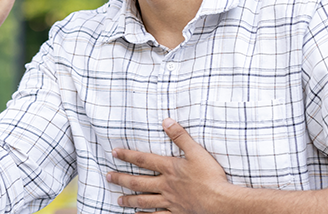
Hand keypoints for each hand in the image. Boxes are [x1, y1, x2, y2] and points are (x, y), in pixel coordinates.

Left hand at [107, 118, 230, 212]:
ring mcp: (169, 200)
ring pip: (144, 200)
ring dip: (130, 199)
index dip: (127, 155)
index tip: (114, 153)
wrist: (219, 201)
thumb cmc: (210, 176)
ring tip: (118, 199)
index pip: (143, 160)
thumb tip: (166, 121)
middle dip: (122, 179)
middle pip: (138, 182)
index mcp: (169, 168)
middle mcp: (165, 185)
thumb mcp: (196, 151)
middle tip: (108, 177)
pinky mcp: (176, 213)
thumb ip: (180, 136)